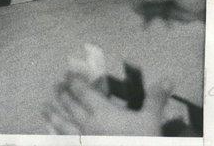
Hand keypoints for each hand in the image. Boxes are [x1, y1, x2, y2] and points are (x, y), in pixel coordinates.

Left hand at [44, 75, 170, 135]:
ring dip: (53, 115)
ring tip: (44, 108)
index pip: (83, 92)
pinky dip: (57, 138)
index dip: (73, 82)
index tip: (67, 74)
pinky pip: (66, 143)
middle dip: (62, 95)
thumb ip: (156, 99)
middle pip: (70, 106)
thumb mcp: (151, 121)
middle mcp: (88, 125)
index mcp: (102, 112)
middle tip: (55, 86)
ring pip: (63, 126)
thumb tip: (169, 79)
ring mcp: (83, 142)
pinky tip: (52, 136)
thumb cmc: (141, 142)